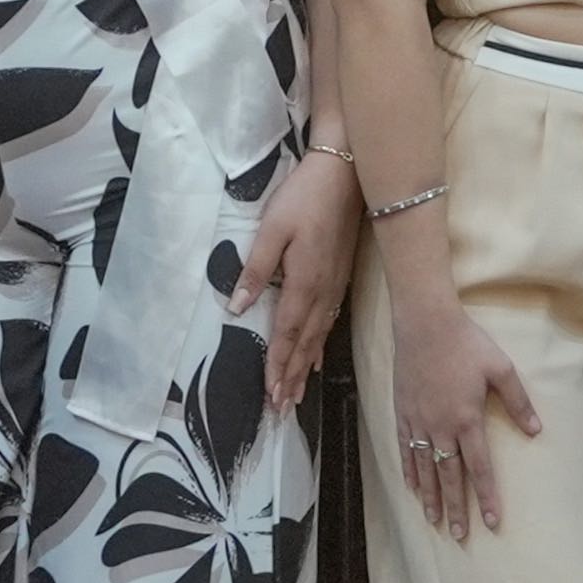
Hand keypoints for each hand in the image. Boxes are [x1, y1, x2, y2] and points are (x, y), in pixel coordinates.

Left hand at [236, 148, 362, 413]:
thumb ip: (255, 270)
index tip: (270, 397)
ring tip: (296, 393)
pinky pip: (330, 321)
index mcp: (303, 283)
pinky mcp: (341, 275)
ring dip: (305, 365)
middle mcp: (322, 292)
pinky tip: (317, 353)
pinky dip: (320, 343)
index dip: (277, 366)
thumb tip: (236, 309)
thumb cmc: (304, 197)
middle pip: (304, 343)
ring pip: (318, 335)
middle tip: (281, 409)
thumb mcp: (271, 229)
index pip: (286, 334)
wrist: (346, 174)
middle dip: (291, 377)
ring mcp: (335, 285)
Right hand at [384, 297, 538, 544]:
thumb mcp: (501, 368)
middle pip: (449, 476)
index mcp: (468, 419)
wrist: (425, 323)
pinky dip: (409, 471)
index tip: (492, 522)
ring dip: (431, 497)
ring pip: (425, 468)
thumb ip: (518, 402)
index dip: (486, 497)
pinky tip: (412, 488)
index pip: (479, 468)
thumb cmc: (467, 343)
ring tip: (434, 521)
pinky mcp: (403, 413)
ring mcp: (419, 422)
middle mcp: (442, 428)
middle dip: (456, 508)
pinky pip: (405, 449)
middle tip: (459, 535)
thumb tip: (536, 430)